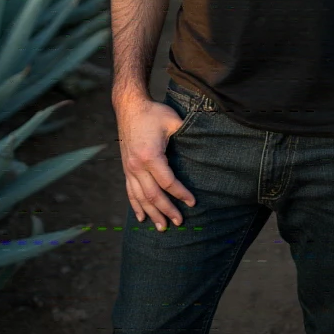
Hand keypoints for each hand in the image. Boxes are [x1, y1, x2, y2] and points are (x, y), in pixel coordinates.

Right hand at [113, 87, 195, 230]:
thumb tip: (207, 141)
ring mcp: (129, 168)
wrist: (129, 106)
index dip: (181, 194)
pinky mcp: (126, 168)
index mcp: (150, 156)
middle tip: (179, 222)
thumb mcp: (173, 120)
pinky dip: (136, 206)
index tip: (193, 202)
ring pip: (140, 197)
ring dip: (151, 213)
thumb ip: (187, 133)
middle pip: (153, 195)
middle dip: (167, 210)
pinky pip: (130, 191)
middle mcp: (137, 165)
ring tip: (162, 227)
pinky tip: (141, 217)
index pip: (168, 182)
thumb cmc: (153, 112)